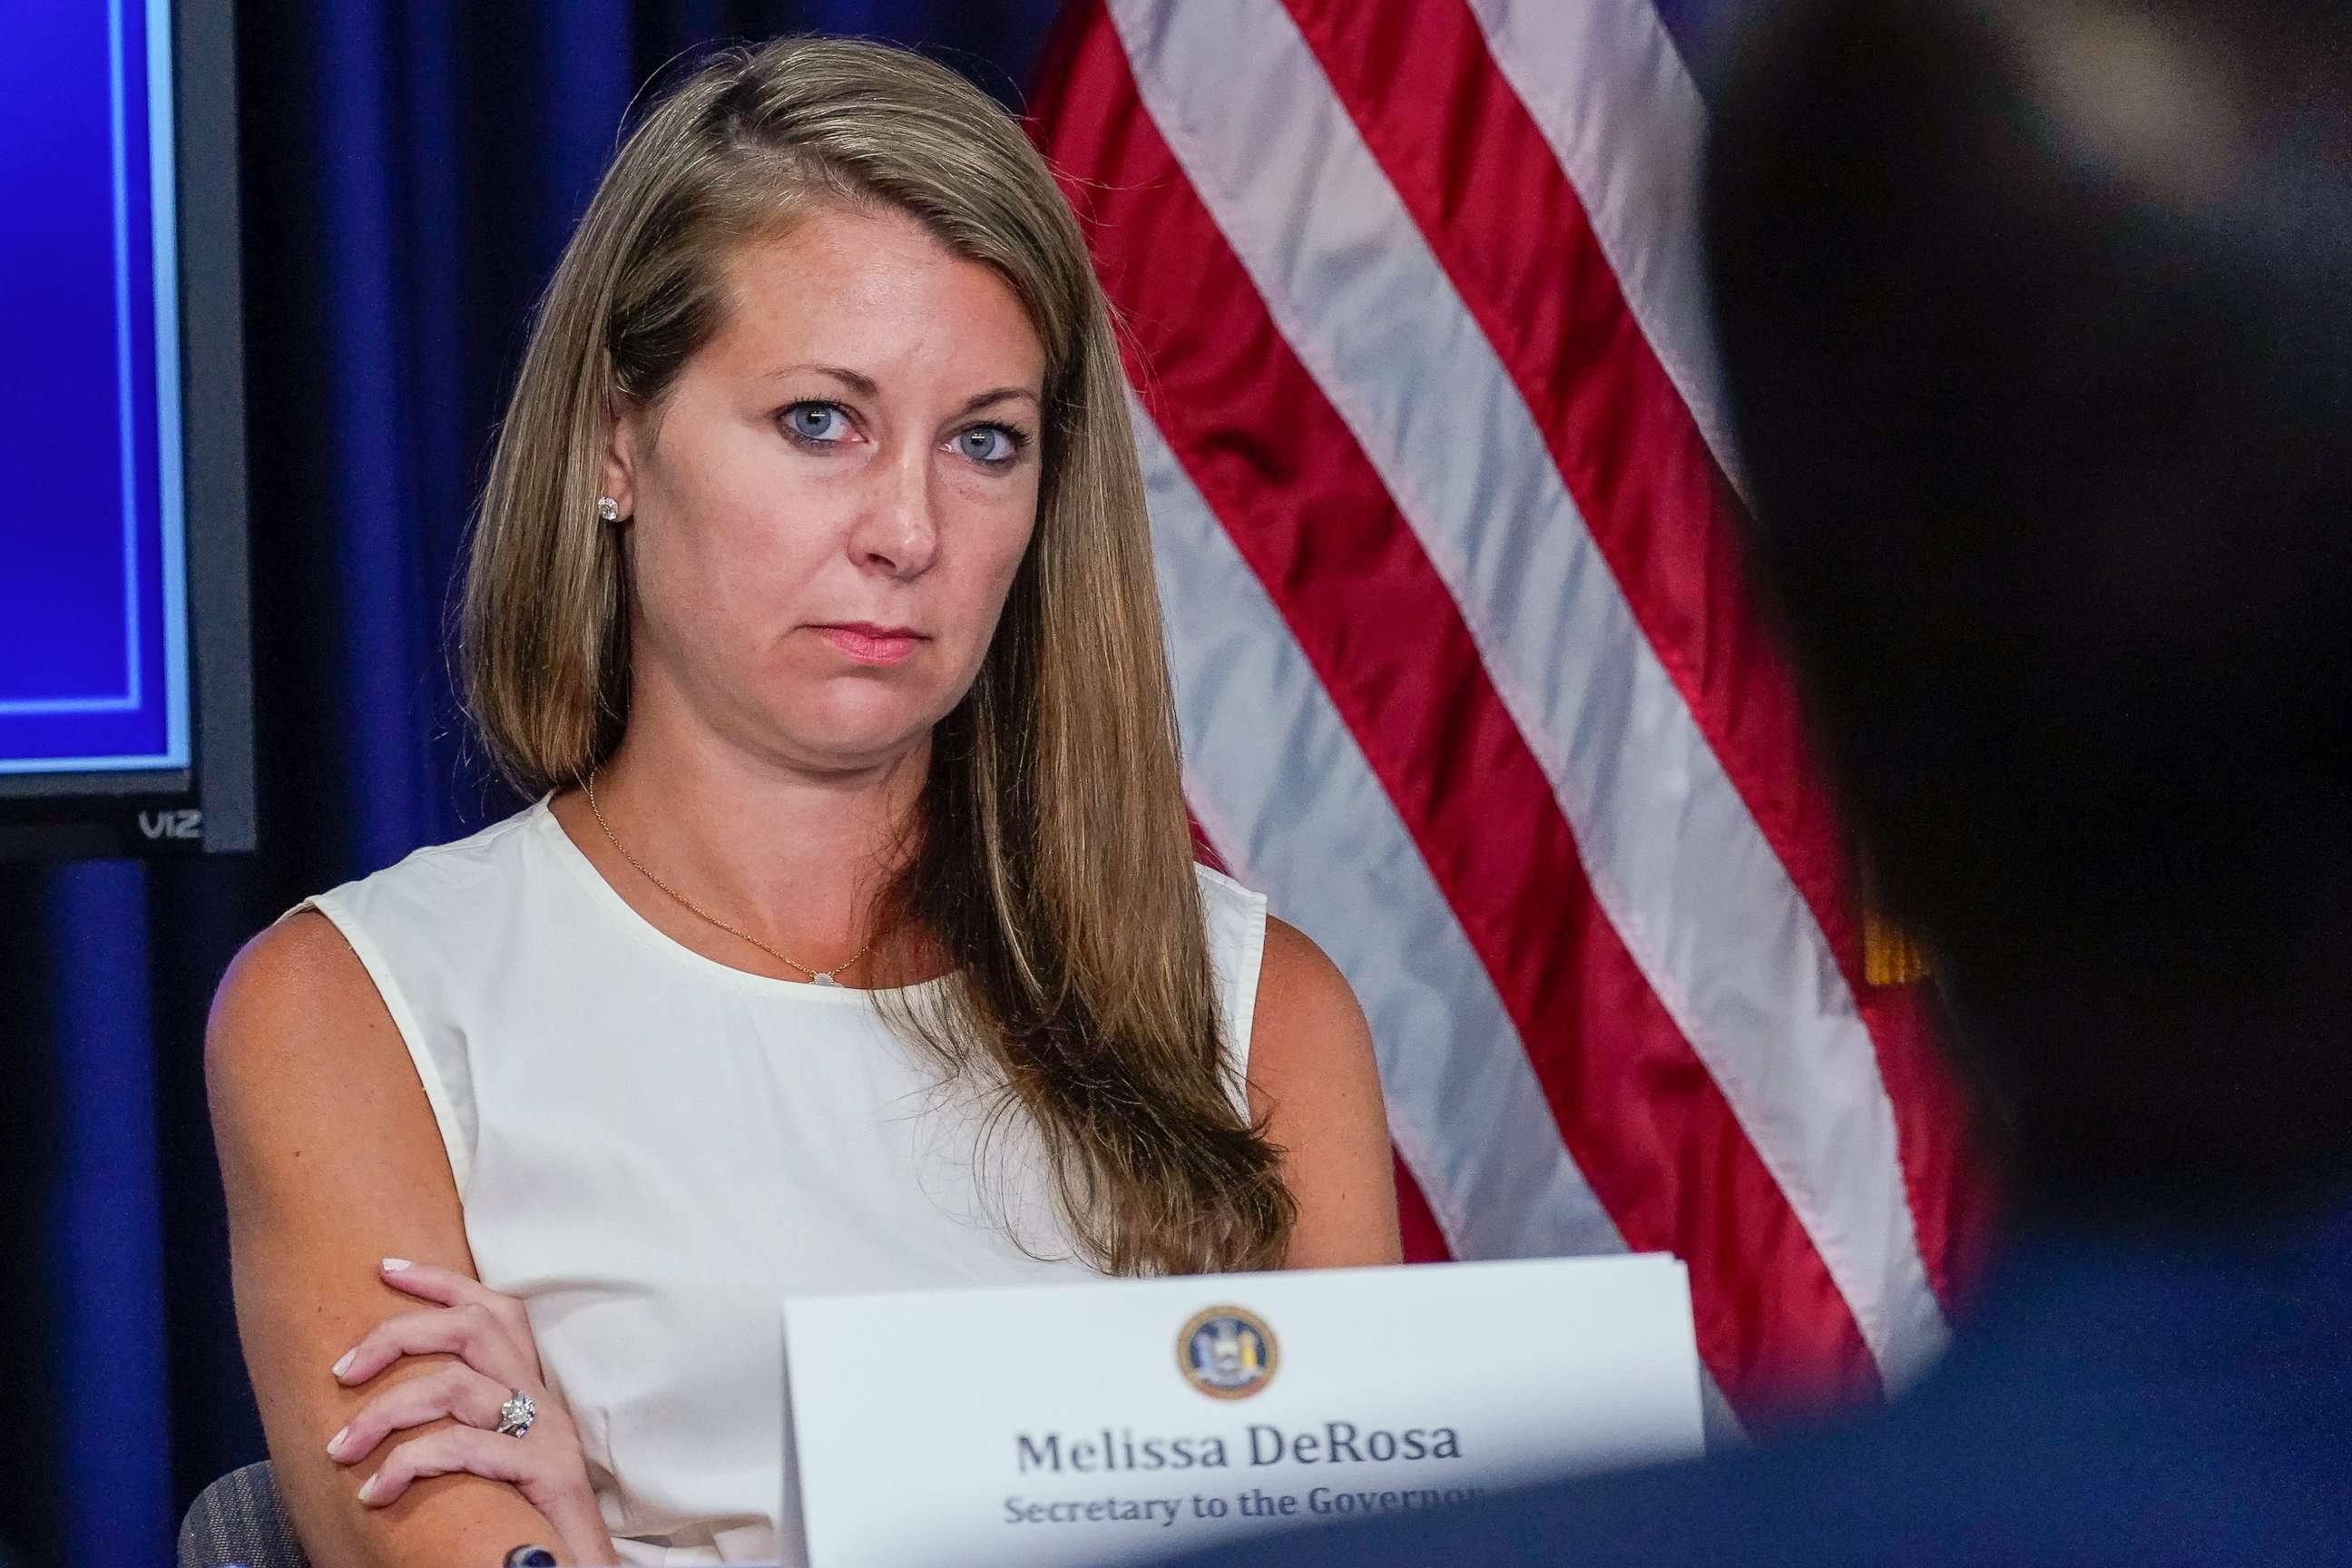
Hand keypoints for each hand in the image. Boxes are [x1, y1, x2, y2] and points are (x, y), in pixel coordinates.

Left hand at [326, 1259, 614, 1563]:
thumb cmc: (523, 1516)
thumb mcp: (491, 1456)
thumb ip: (458, 1423)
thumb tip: (381, 1398)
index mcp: (527, 1388)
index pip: (493, 1308)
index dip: (440, 1281)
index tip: (386, 1268)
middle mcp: (541, 1400)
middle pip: (471, 1329)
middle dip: (396, 1336)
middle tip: (340, 1372)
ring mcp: (547, 1435)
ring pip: (456, 1387)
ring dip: (384, 1414)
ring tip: (340, 1451)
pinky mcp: (546, 1474)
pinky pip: (467, 1449)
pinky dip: (409, 1463)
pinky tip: (377, 1492)